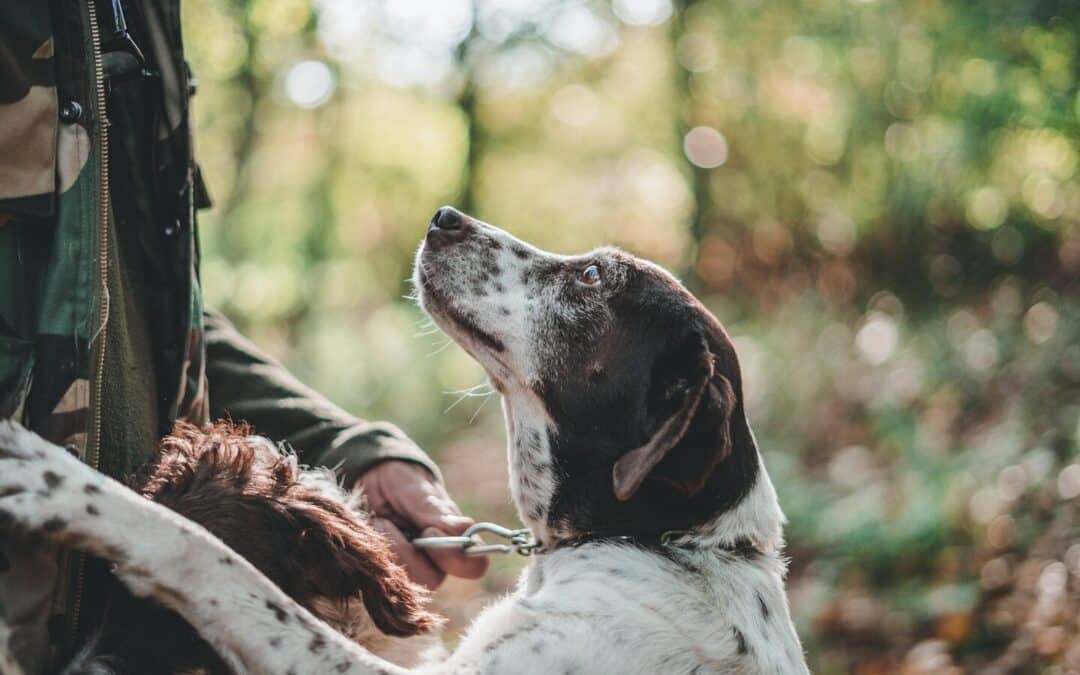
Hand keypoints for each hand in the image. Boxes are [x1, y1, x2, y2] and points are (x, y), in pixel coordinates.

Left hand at [354, 460, 488, 589]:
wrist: (371, 479)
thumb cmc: (401, 482)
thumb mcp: (416, 489)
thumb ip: (436, 512)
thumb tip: (466, 528)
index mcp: (455, 540)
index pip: (475, 565)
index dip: (454, 557)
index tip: (429, 530)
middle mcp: (436, 561)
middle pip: (432, 580)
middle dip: (407, 553)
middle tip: (390, 522)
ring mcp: (410, 570)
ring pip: (403, 581)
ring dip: (386, 550)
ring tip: (379, 522)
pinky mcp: (384, 573)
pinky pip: (378, 577)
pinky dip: (371, 552)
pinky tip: (370, 531)